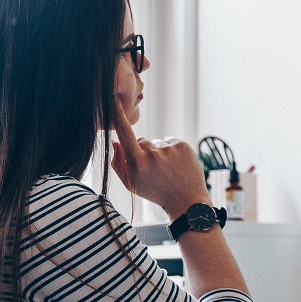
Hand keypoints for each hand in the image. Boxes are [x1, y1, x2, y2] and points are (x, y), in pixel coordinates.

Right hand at [110, 100, 210, 217]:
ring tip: (167, 170)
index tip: (114, 100)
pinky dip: (170, 150)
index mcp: (139, 164)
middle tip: (154, 170)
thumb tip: (114, 142)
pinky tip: (175, 165)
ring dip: (159, 152)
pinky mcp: (183, 145)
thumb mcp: (132, 184)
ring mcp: (170, 149)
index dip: (118, 117)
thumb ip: (119, 164)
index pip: (125, 135)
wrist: (187, 201)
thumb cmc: (156, 193)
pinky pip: (169, 141)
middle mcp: (154, 155)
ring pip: (156, 142)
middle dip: (144, 151)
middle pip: (142, 141)